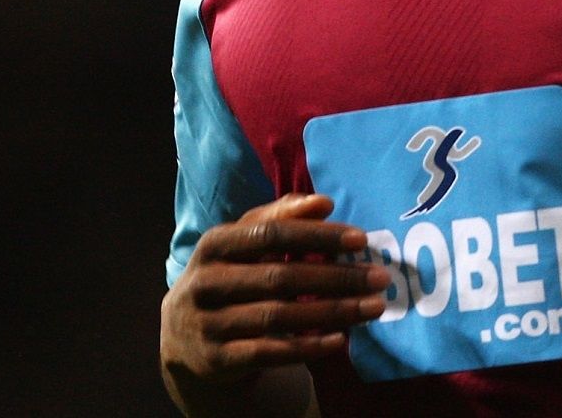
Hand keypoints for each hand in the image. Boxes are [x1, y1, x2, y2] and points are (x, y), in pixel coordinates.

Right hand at [161, 193, 389, 413]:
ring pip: (279, 317)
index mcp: (214, 244)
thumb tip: (323, 203)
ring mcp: (210, 323)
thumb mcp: (241, 243)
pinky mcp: (219, 359)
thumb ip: (280, 218)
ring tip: (373, 307)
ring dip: (333, 312)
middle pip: (280, 277)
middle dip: (336, 277)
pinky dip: (308, 346)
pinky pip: (271, 353)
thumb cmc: (226, 276)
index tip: (359, 239)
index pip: (271, 235)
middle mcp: (207, 282)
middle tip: (379, 278)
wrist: (182, 335)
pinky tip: (340, 339)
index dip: (316, 236)